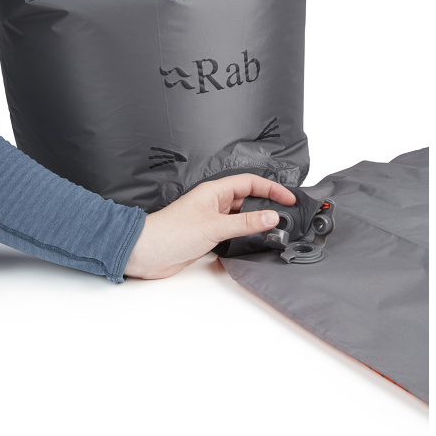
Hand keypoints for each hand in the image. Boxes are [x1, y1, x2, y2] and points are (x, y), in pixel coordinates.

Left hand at [124, 174, 295, 279]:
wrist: (146, 252)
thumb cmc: (171, 231)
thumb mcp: (214, 226)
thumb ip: (244, 223)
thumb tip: (272, 216)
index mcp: (214, 192)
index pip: (250, 183)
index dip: (271, 189)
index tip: (289, 198)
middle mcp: (214, 204)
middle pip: (247, 199)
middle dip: (267, 206)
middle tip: (287, 216)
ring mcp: (210, 220)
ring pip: (240, 218)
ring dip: (256, 223)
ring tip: (275, 231)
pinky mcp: (207, 237)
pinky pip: (232, 233)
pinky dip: (244, 237)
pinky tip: (253, 243)